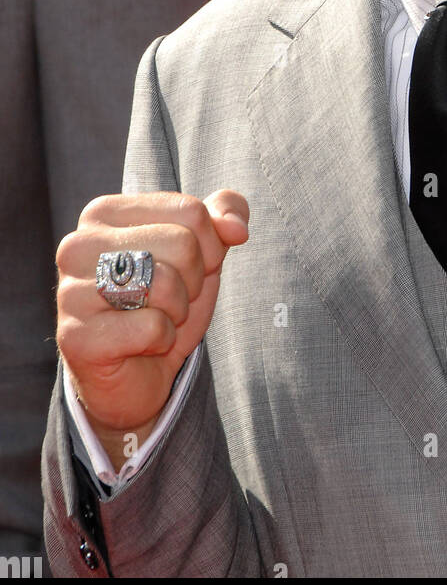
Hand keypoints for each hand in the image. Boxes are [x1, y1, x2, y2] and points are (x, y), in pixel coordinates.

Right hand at [56, 190, 248, 467]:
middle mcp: (78, 244)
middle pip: (181, 243)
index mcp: (104, 213)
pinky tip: (142, 344)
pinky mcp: (75, 336)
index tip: (188, 269)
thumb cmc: (167, 303)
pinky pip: (153, 326)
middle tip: (171, 300)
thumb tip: (236, 228)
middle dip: (193, 279)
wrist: (139, 373)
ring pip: (165, 282)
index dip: (209, 246)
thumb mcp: (204, 251)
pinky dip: (162, 339)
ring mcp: (71, 291)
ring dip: (178, 309)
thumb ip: (225, 216)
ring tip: (156, 318)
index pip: (189, 211)